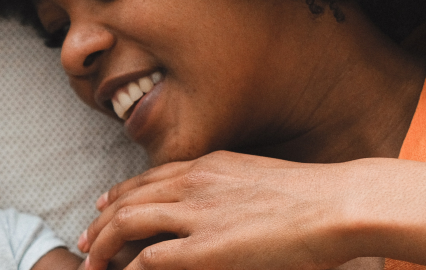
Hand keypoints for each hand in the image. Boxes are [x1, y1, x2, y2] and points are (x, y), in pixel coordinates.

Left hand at [80, 151, 354, 269]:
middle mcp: (194, 183)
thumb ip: (230, 189)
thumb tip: (223, 208)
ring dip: (103, 245)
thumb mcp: (260, 180)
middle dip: (100, 222)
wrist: (340, 203)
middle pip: (128, 199)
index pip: (149, 177)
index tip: (104, 206)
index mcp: (209, 166)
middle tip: (85, 240)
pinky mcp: (205, 248)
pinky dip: (129, 268)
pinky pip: (150, 258)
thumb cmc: (315, 197)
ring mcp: (197, 213)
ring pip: (127, 224)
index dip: (121, 193)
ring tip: (90, 263)